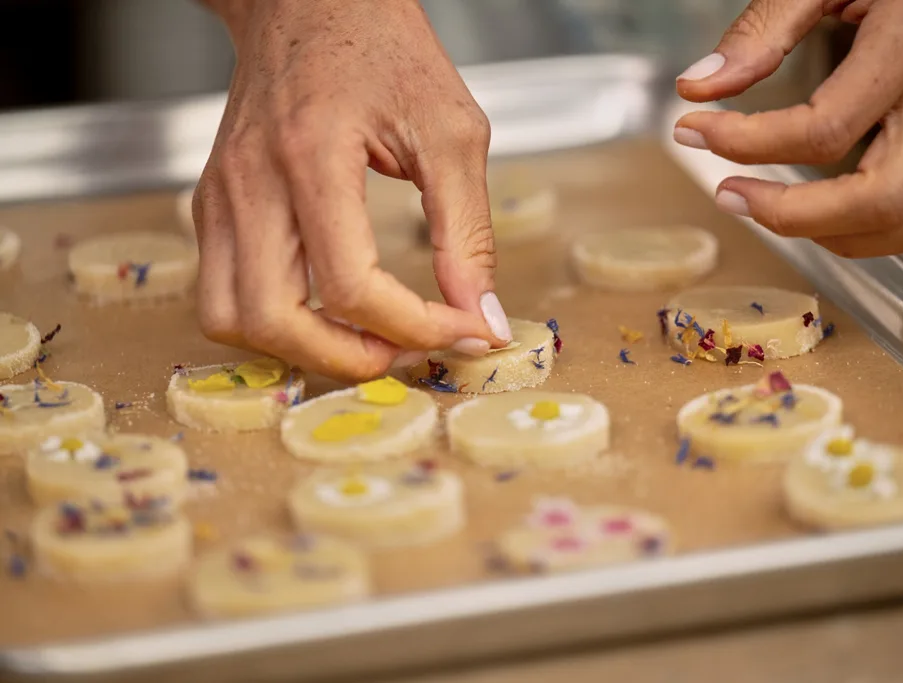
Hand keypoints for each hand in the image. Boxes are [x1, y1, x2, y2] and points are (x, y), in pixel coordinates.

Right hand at [193, 0, 510, 380]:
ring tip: (365, 338)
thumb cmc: (381, 46)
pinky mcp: (212, 205)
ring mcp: (219, 197)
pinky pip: (223, 294)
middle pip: (274, 320)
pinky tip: (328, 311)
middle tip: (407, 351)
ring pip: (230, 321)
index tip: (467, 328)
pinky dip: (274, 322)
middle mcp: (250, 183)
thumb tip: (481, 314)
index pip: (351, 284)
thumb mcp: (451, 131)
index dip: (417, 326)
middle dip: (350, 359)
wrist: (308, 0)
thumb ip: (468, 230)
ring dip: (301, 351)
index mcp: (312, 156)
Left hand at [674, 0, 902, 256]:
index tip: (698, 131)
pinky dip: (880, 227)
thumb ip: (764, 28)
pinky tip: (831, 208)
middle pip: (882, 198)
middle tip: (731, 194)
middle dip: (792, 216)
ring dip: (844, 236)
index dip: (747, 143)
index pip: (826, 129)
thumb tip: (701, 87)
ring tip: (780, 213)